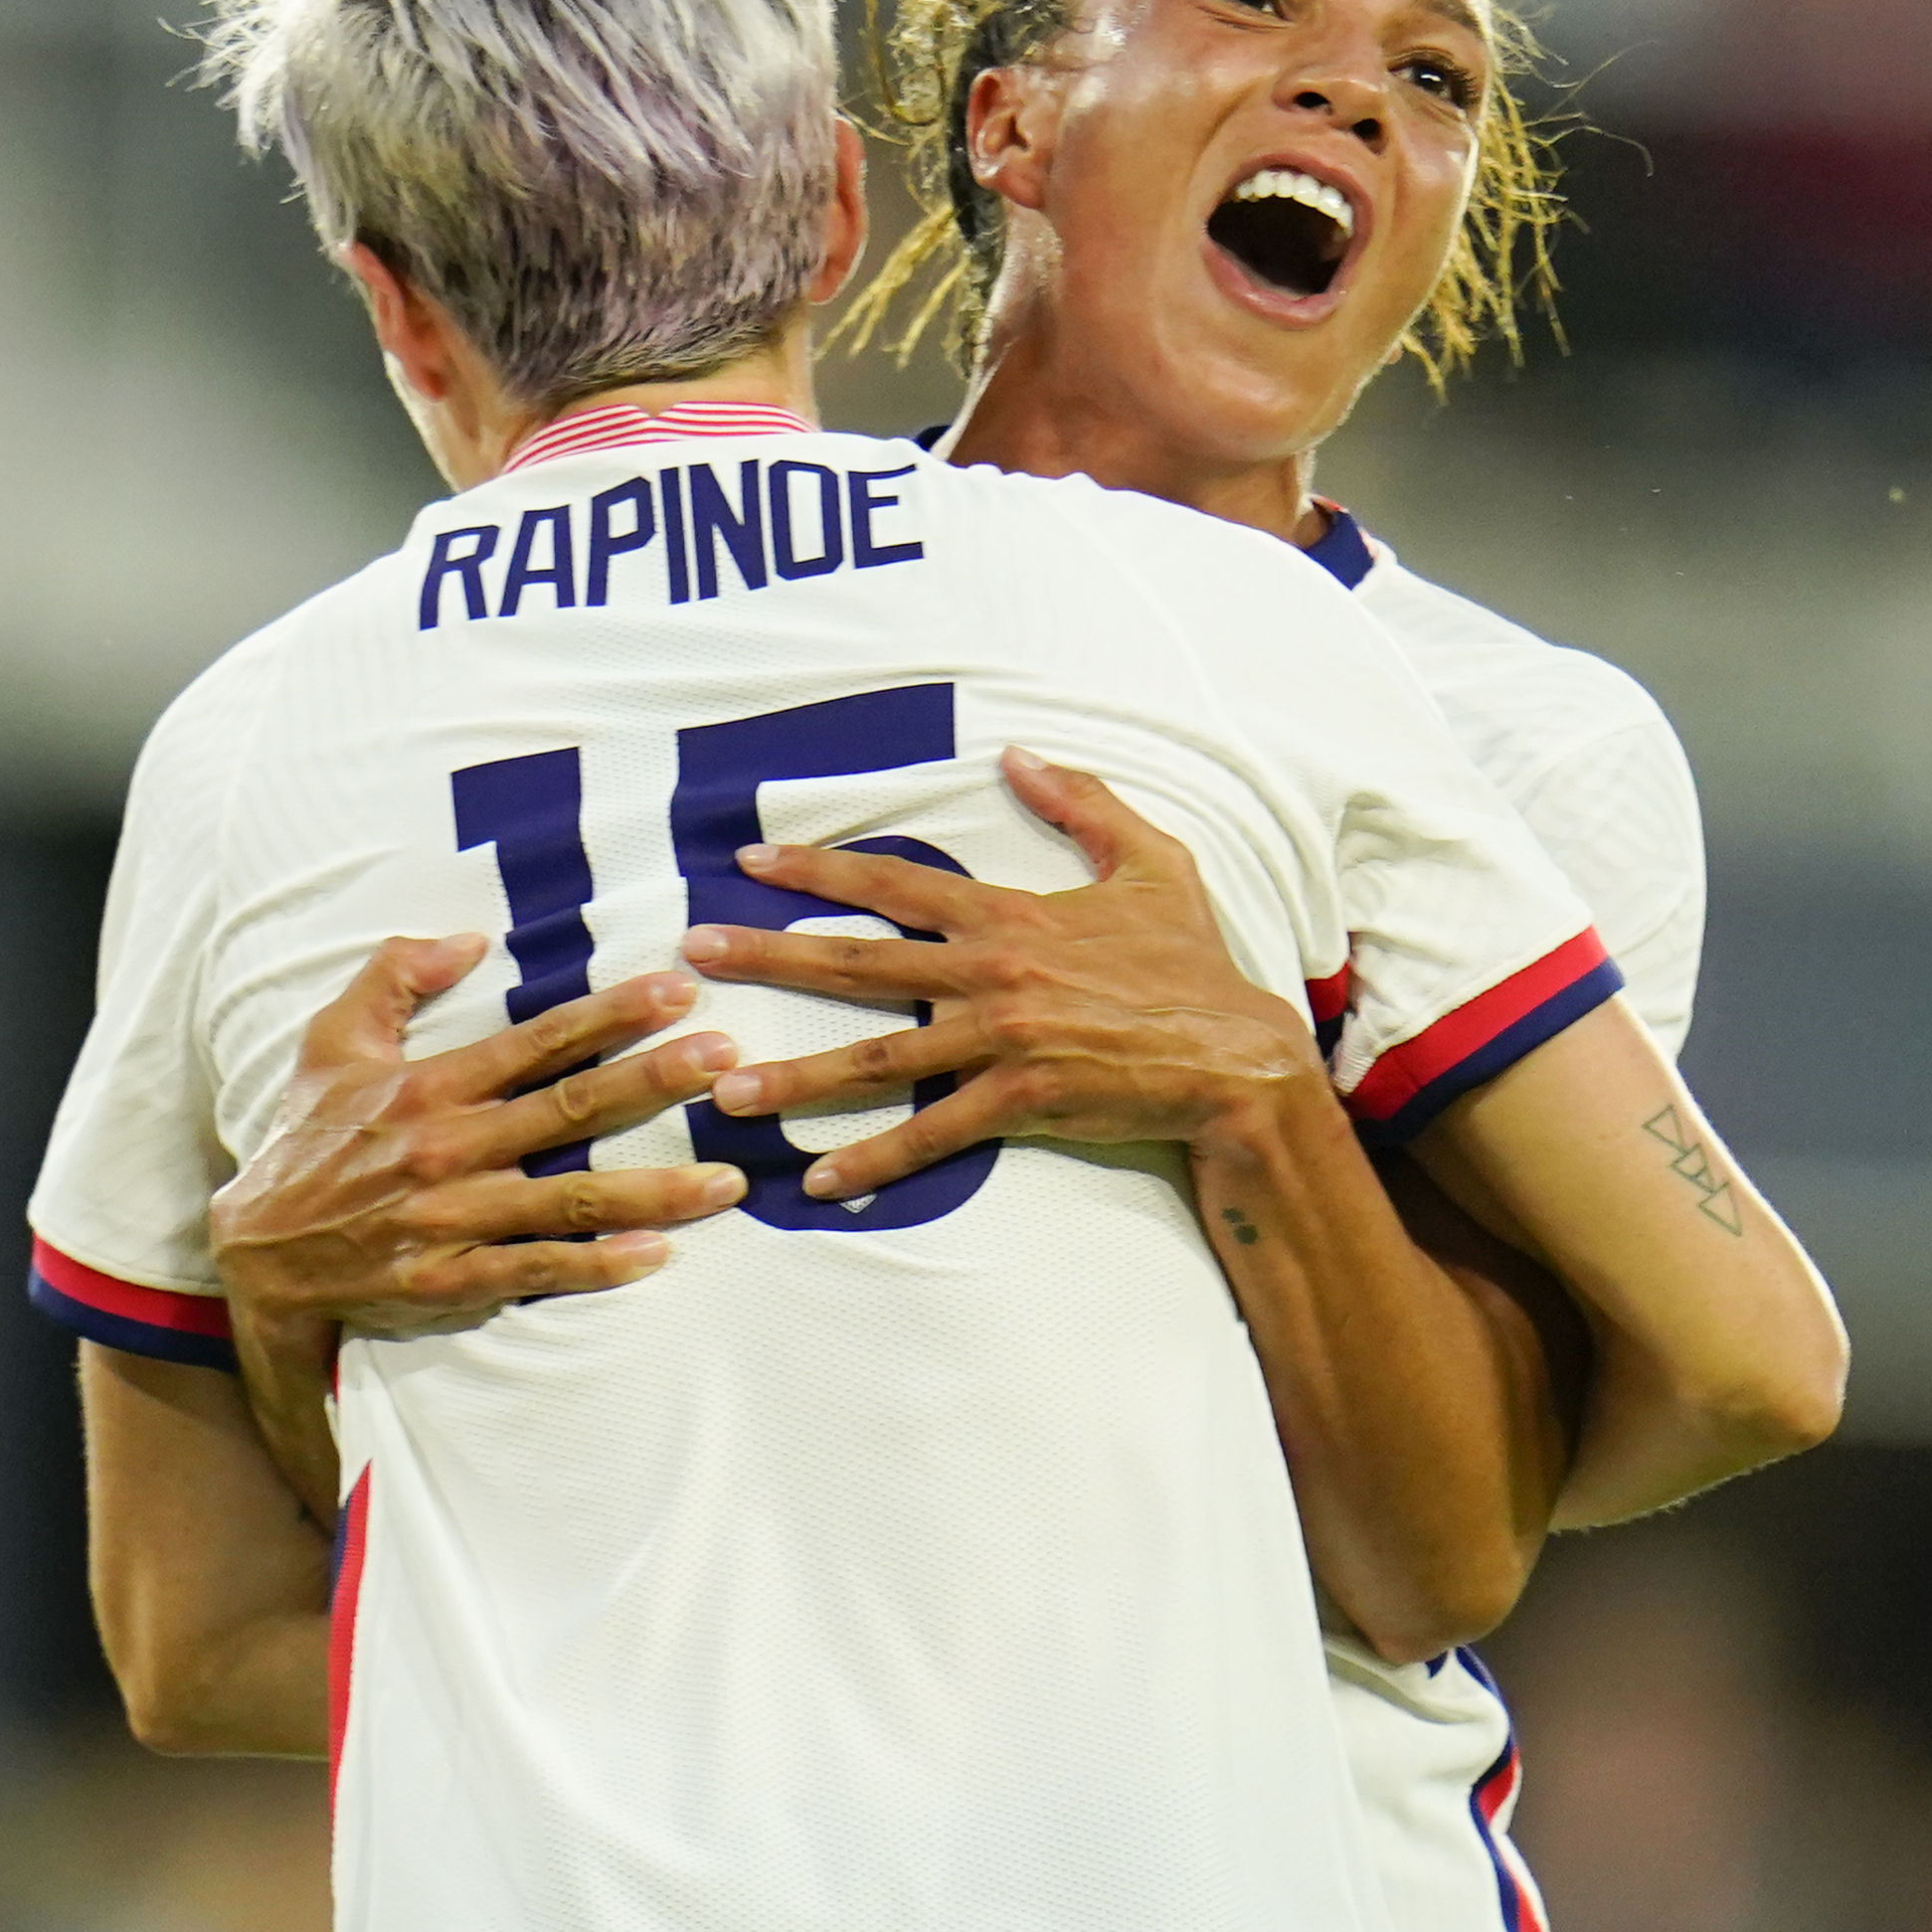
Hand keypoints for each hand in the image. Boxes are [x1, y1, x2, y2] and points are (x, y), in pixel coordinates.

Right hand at [210, 933, 747, 1349]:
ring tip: (728, 1179)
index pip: (537, 1041)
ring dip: (655, 1189)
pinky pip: (535, 1271)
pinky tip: (658, 1254)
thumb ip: (393, 976)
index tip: (679, 991)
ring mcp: (451, 1219)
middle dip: (653, 1082)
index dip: (611, 1014)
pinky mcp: (449, 1280)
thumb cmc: (307, 1139)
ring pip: (570, 1201)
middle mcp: (448, 1148)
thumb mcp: (332, 1041)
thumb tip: (467, 939)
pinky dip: (597, 1266)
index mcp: (429, 1085)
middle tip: (727, 1060)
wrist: (257, 1256)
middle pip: (569, 1111)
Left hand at [681, 748, 1326, 1202]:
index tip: (751, 862)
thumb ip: (1083, 804)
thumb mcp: (1151, 863)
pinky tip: (820, 1179)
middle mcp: (992, 972)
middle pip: (858, 961)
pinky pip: (932, 1133)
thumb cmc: (1193, 963)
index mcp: (1011, 915)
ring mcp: (1001, 1040)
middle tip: (694, 953)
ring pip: (878, 1055)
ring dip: (796, 1074)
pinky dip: (875, 1159)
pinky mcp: (1019, 1102)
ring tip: (727, 1088)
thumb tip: (1019, 752)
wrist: (1237, 1058)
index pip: (895, 884)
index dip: (819, 869)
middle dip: (769, 954)